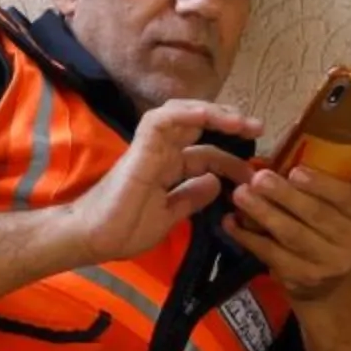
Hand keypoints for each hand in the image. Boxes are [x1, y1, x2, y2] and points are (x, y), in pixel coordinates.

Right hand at [65, 100, 261, 263]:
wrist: (93, 238)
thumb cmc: (123, 230)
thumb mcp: (168, 216)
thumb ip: (190, 198)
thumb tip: (214, 182)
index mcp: (167, 169)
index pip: (205, 154)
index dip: (230, 161)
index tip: (252, 174)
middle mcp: (161, 152)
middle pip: (197, 125)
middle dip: (229, 122)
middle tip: (258, 128)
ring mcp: (151, 146)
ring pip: (183, 113)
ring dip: (213, 113)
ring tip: (240, 120)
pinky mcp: (141, 146)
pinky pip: (164, 119)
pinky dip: (188, 113)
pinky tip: (210, 116)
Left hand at [224, 165, 350, 299]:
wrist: (328, 275)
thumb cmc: (328, 222)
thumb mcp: (335, 201)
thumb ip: (316, 181)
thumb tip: (278, 152)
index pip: (347, 197)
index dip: (320, 185)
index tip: (294, 171)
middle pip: (316, 215)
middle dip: (284, 195)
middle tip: (258, 179)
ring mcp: (329, 264)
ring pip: (292, 235)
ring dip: (263, 213)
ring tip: (241, 195)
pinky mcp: (302, 278)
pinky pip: (271, 254)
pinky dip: (249, 237)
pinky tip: (231, 222)